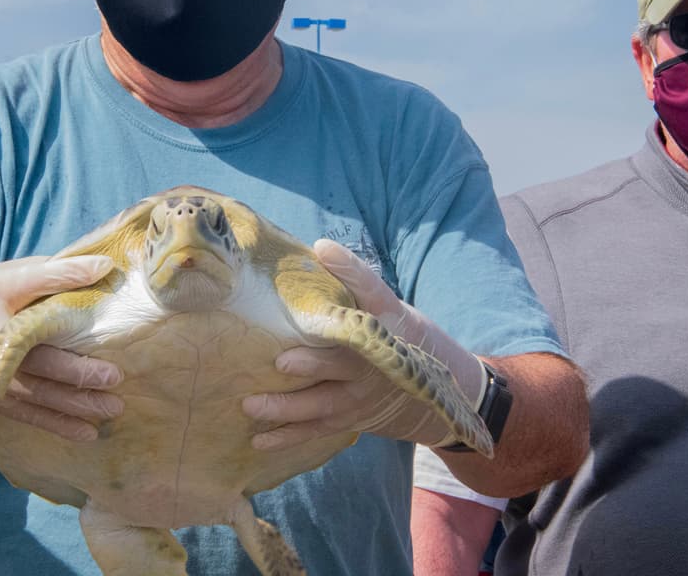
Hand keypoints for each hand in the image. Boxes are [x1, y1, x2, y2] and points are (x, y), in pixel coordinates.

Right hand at [0, 255, 124, 441]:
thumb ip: (30, 276)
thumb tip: (86, 268)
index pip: (33, 278)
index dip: (68, 274)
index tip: (106, 269)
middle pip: (40, 353)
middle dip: (79, 368)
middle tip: (115, 375)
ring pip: (40, 392)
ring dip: (78, 403)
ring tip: (113, 407)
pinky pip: (30, 414)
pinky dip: (59, 424)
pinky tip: (88, 431)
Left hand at [243, 239, 486, 449]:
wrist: (435, 392)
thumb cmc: (400, 337)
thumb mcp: (389, 306)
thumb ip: (356, 280)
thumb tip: (321, 247)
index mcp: (384, 328)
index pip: (370, 298)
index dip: (351, 276)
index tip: (323, 265)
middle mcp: (374, 365)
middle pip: (342, 365)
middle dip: (313, 365)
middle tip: (281, 362)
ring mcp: (360, 398)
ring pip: (322, 404)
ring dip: (287, 407)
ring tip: (252, 405)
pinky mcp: (348, 419)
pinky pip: (316, 430)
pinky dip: (288, 437)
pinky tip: (258, 441)